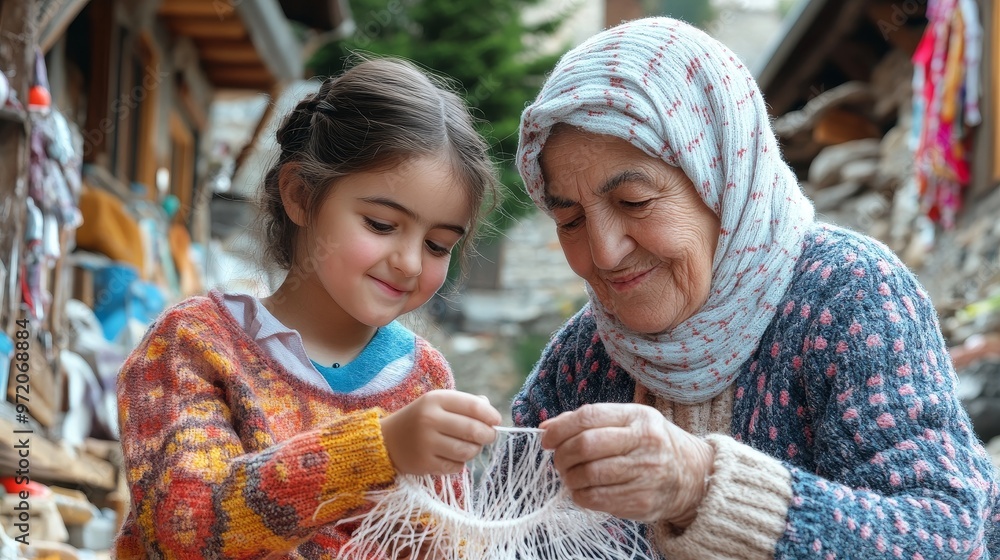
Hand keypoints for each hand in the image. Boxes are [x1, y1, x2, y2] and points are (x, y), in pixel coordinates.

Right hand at [381, 390, 500, 475]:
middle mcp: (429, 419)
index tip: (496, 421)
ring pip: (467, 451)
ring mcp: (425, 443)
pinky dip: (460, 463)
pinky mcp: (424, 464)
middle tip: (490, 436)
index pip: (473, 406)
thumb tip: (492, 414)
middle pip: (473, 430)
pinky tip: (452, 456)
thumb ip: (465, 404)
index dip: (491, 415)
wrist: (387, 440)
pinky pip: (456, 467)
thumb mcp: (438, 403)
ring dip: (475, 450)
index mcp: (435, 399)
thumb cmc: (421, 419)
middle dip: (488, 435)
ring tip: (471, 446)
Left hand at [540, 403, 713, 526]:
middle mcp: (644, 442)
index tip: (546, 439)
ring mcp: (646, 473)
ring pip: (589, 475)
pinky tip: (582, 491)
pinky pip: (597, 499)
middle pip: (585, 446)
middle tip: (558, 461)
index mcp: (638, 417)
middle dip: (562, 455)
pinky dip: (580, 496)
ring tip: (570, 476)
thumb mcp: (629, 421)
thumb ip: (588, 421)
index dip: (560, 429)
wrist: (693, 476)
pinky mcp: (642, 501)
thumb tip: (546, 428)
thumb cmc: (651, 444)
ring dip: (569, 477)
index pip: (589, 416)